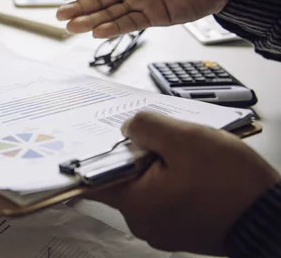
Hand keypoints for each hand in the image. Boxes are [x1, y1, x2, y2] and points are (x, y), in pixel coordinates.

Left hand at [88, 112, 279, 254]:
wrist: (273, 218)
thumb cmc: (234, 185)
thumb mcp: (186, 139)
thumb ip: (147, 128)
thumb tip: (127, 127)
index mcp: (136, 203)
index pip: (93, 181)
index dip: (91, 156)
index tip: (94, 140)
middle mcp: (144, 221)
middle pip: (123, 178)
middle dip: (136, 154)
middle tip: (155, 137)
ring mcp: (163, 227)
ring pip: (147, 186)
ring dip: (159, 165)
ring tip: (182, 151)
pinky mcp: (181, 226)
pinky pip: (166, 197)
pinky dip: (173, 179)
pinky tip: (193, 167)